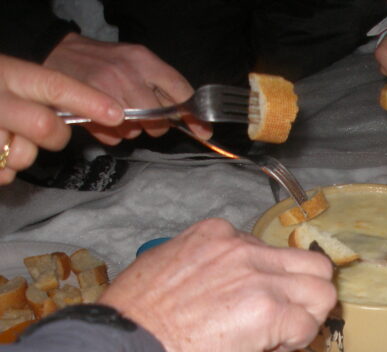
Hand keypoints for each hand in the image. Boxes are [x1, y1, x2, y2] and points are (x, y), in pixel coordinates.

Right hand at [0, 54, 123, 185]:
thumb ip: (46, 95)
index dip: (88, 101)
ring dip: (22, 154)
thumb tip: (104, 114)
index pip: (54, 86)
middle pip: (44, 126)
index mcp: (9, 74)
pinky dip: (3, 170)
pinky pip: (3, 175)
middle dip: (56, 135)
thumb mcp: (11, 80)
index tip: (116, 114)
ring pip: (22, 155)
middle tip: (50, 131)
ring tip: (5, 139)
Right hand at [43, 33, 208, 144]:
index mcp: (144, 61)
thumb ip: (164, 86)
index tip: (203, 131)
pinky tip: (104, 118)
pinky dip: (112, 134)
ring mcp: (105, 94)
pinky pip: (114, 138)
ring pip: (136, 131)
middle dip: (156, 124)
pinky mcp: (86, 112)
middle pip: (159, 119)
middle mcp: (126, 75)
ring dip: (132, 128)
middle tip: (144, 115)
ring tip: (119, 111)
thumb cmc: (105, 61)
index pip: (180, 91)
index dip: (194, 115)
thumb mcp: (137, 61)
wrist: (57, 52)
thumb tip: (194, 118)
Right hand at [98, 218, 336, 351]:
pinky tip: (267, 349)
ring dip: (306, 317)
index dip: (269, 283)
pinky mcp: (269, 311)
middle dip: (304, 295)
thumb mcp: (170, 271)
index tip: (249, 306)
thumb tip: (227, 292)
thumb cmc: (136, 322)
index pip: (272, 252)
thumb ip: (209, 271)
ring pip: (322, 290)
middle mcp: (243, 248)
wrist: (125, 348)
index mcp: (218, 234)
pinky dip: (296, 341)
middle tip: (281, 321)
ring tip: (276, 336)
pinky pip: (309, 324)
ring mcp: (259, 277)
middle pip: (311, 264)